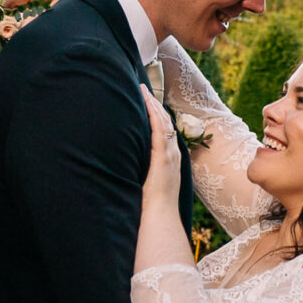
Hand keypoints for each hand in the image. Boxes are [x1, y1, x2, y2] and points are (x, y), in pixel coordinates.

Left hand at [143, 88, 181, 204]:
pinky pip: (160, 128)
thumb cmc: (151, 205)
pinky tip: (146, 101)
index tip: (149, 101)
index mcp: (170, 159)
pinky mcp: (163, 156)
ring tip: (143, 89)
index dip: (158, 113)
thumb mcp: (148, 183)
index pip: (166, 129)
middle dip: (155, 103)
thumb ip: (144, 170)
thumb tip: (129, 164)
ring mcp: (170, 154)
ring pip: (164, 121)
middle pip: (166, 120)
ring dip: (153, 103)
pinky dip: (153, 113)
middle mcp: (173, 153)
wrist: (160, 215)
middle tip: (144, 87)